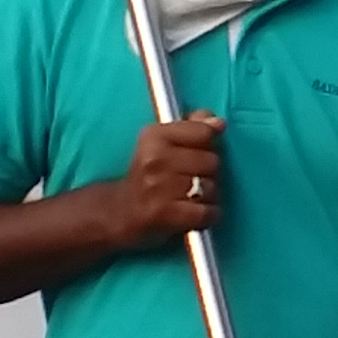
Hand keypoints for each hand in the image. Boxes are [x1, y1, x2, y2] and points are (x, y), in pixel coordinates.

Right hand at [110, 116, 225, 248]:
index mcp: (154, 136)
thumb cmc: (146, 174)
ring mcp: (160, 188)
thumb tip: (218, 123)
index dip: (209, 142)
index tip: (201, 149)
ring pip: (211, 188)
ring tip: (192, 196)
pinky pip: (208, 212)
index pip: (203, 132)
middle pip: (212, 161)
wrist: (119, 210)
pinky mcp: (166, 214)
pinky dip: (208, 214)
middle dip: (209, 171)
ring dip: (209, 195)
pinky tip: (197, 212)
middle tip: (192, 178)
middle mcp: (156, 159)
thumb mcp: (160, 142)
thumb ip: (192, 127)